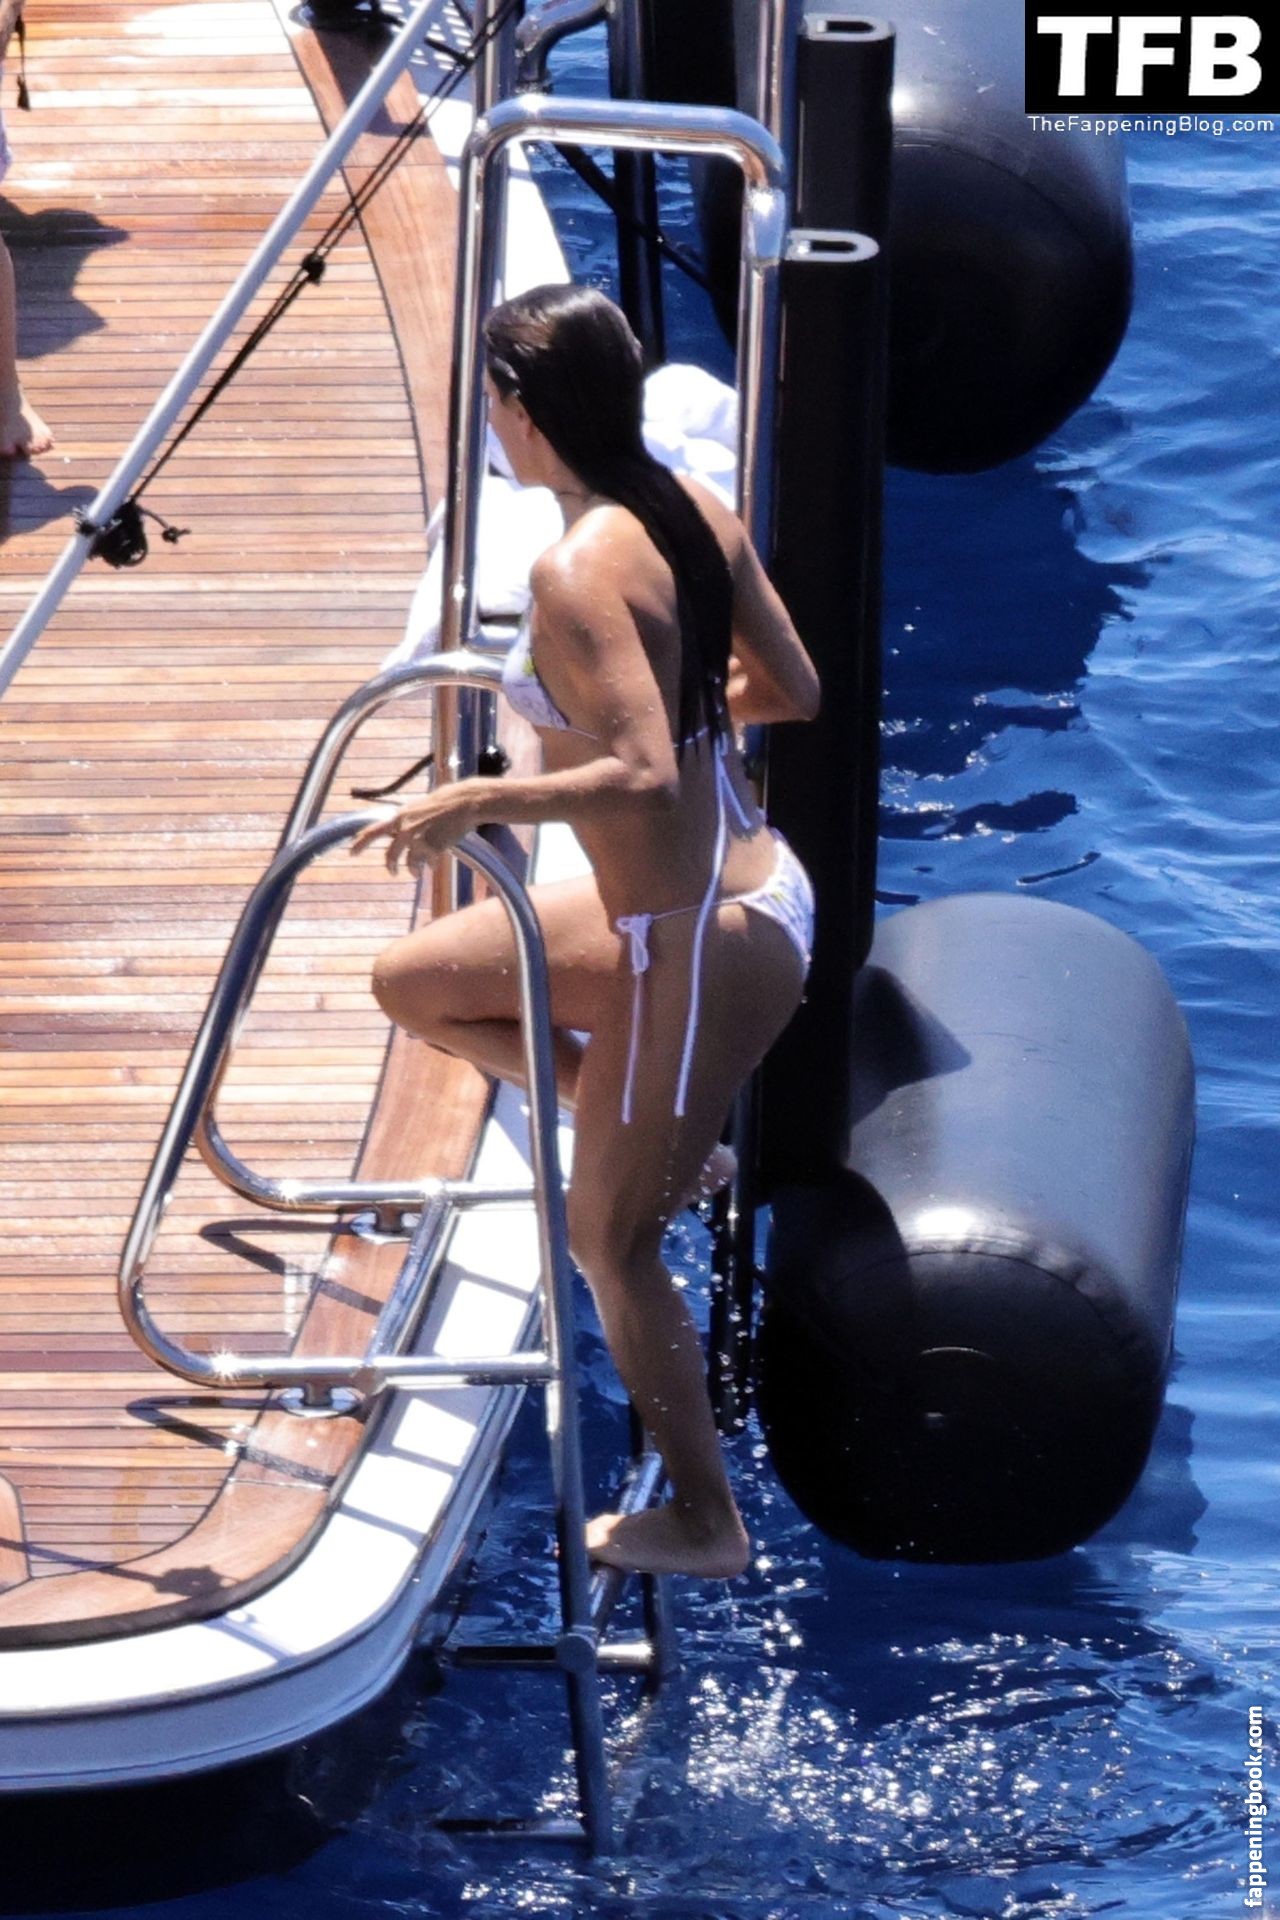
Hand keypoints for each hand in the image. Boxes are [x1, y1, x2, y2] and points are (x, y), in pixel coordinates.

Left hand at [349, 785, 479, 875]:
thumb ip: (410, 819)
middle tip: (391, 872)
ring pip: (410, 863)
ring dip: (413, 869)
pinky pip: (427, 863)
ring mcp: (418, 839)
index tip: (351, 851)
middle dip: (390, 865)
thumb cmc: (447, 800)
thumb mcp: (421, 807)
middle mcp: (405, 828)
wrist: (465, 802)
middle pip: (390, 854)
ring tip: (416, 872)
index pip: (374, 830)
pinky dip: (430, 865)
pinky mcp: (432, 848)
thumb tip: (405, 832)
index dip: (361, 841)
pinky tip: (434, 864)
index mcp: (401, 816)